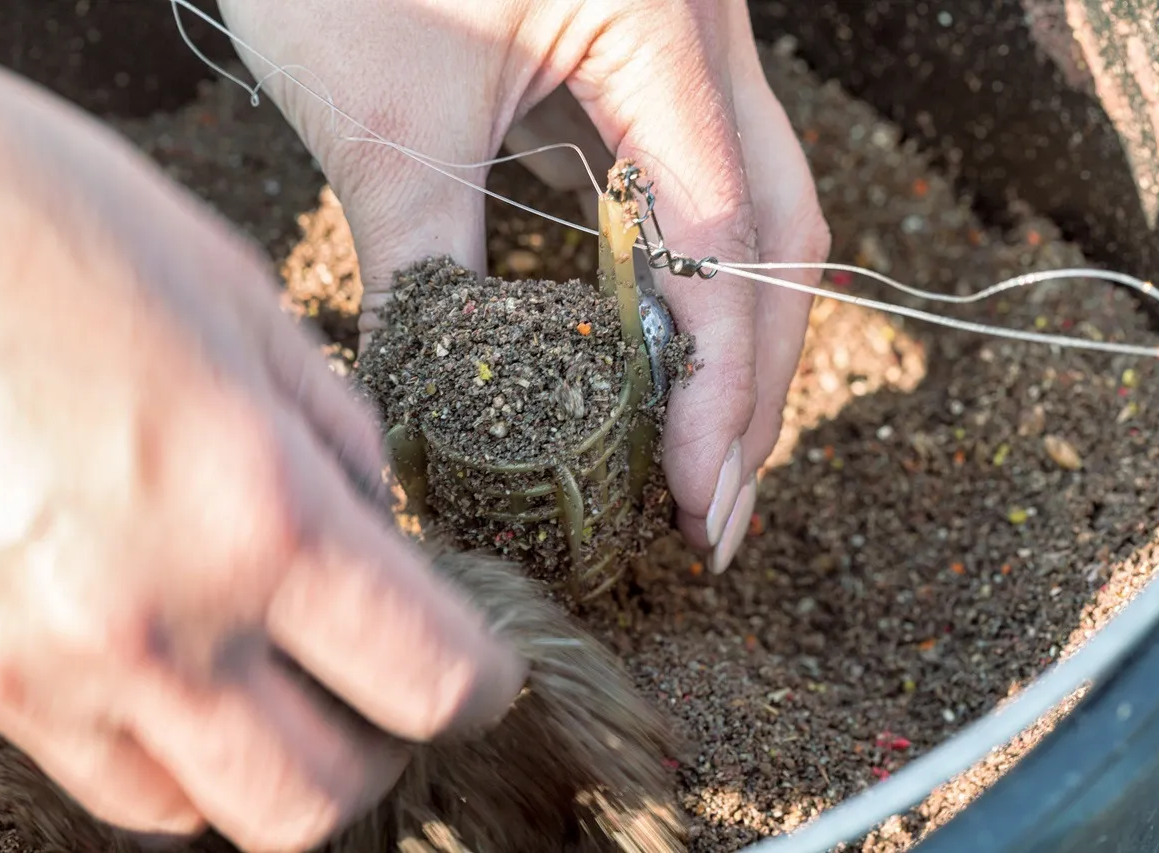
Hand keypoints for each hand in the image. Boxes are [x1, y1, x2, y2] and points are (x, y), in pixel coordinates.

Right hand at [0, 20, 524, 851]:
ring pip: (205, 815)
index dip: (479, 687)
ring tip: (278, 679)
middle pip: (320, 800)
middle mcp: (156, 621)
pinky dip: (168, 756)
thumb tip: (379, 522)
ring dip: (270, 765)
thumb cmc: (38, 221)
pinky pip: (101, 775)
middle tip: (382, 680)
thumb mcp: (240, 301)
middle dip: (380, 748)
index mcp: (255, 511)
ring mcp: (48, 665)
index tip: (478, 668)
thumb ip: (333, 435)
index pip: (426, 680)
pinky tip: (177, 669)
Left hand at [218, 0, 830, 572]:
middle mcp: (701, 32)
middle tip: (716, 505)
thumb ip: (426, 267)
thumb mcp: (383, 117)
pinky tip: (649, 355)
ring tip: (697, 455)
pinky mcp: (638, 62)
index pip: (721, 241)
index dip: (719, 388)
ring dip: (728, 337)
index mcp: (659, 27)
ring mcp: (680, 44)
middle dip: (752, 381)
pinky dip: (677, 280)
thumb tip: (441, 408)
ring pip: (751, 214)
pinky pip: (690, 183)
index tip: (703, 501)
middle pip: (775, 236)